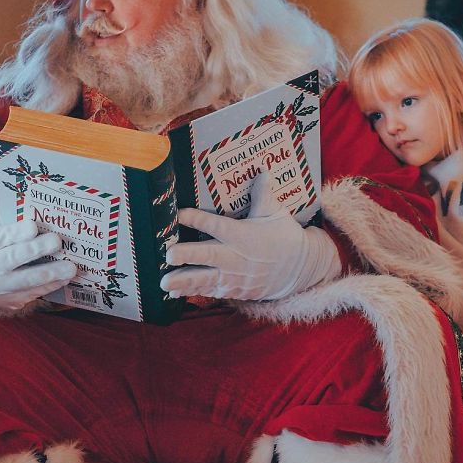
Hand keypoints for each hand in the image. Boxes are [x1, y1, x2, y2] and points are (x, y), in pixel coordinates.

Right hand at [0, 217, 76, 309]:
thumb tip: (14, 204)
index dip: (14, 233)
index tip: (32, 225)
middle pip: (11, 259)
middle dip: (35, 250)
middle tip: (57, 241)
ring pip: (25, 281)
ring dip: (50, 274)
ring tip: (70, 268)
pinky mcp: (10, 302)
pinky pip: (32, 294)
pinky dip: (50, 286)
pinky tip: (65, 278)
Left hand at [160, 207, 339, 301]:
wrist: (300, 270)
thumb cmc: (284, 237)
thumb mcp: (275, 213)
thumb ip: (263, 194)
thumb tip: (260, 169)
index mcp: (243, 235)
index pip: (217, 225)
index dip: (197, 219)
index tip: (179, 214)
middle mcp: (236, 257)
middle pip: (208, 255)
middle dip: (187, 255)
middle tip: (168, 254)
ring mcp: (234, 277)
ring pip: (205, 279)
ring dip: (183, 281)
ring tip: (163, 283)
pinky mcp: (234, 290)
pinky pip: (210, 292)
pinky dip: (192, 292)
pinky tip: (174, 293)